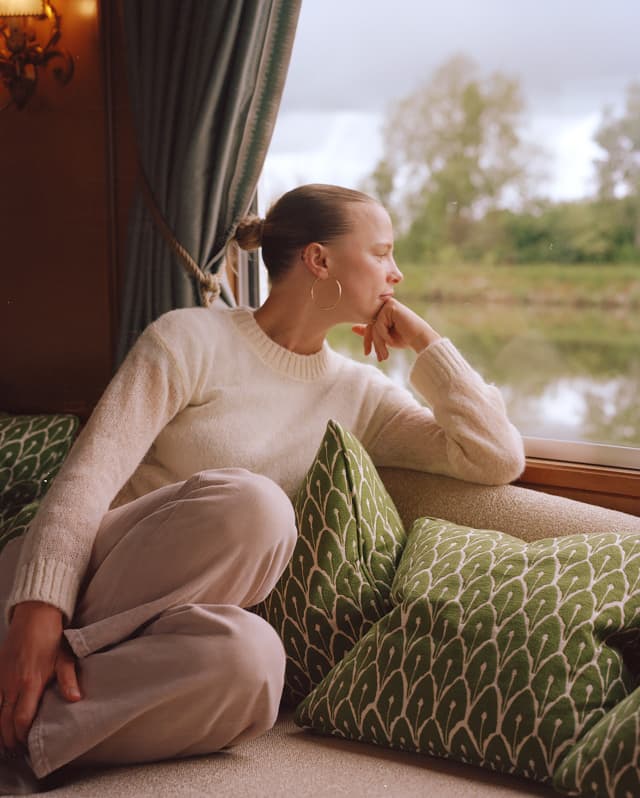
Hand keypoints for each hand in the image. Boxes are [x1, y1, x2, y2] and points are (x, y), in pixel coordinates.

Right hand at [0, 602, 80, 752]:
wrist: (34, 616)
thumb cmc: (52, 638)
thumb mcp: (65, 657)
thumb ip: (68, 679)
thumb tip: (76, 699)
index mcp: (30, 683)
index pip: (21, 719)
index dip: (22, 736)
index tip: (28, 746)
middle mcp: (12, 684)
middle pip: (4, 722)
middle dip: (10, 739)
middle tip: (18, 751)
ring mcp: (1, 679)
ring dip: (0, 730)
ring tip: (8, 742)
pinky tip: (0, 721)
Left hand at [352, 298, 440, 360]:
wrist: (421, 339)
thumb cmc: (405, 338)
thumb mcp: (384, 337)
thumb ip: (371, 332)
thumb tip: (353, 328)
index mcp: (383, 312)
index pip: (369, 324)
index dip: (367, 339)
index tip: (367, 353)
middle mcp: (385, 305)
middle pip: (370, 324)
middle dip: (371, 342)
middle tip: (378, 357)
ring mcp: (387, 304)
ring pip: (374, 326)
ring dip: (379, 343)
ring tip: (385, 355)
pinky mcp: (391, 305)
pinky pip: (379, 324)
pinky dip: (384, 336)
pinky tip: (392, 341)